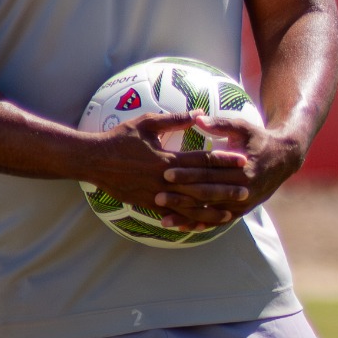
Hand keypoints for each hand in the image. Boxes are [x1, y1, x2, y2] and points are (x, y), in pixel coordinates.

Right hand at [76, 111, 254, 230]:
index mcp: (166, 158)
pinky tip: (202, 224)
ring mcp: (155, 194)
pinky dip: (188, 220)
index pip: (202, 160)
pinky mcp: (147, 204)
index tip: (243, 160)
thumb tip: (201, 113)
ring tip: (230, 213)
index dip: (224, 160)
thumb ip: (175, 120)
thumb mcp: (147, 124)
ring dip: (210, 210)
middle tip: (246, 191)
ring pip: (188, 206)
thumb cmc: (119, 139)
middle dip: (224, 189)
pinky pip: (172, 214)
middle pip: (200, 186)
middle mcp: (163, 179)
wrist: (91, 161)